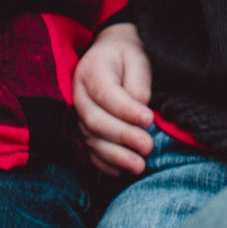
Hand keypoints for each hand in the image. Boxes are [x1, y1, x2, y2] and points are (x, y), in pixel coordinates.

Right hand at [72, 22, 155, 176]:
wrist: (111, 54)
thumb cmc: (128, 56)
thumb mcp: (138, 57)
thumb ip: (138, 82)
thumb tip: (141, 111)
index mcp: (92, 70)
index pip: (106, 93)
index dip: (126, 109)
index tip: (149, 119)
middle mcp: (79, 94)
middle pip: (95, 120)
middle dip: (122, 136)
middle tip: (147, 146)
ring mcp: (77, 115)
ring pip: (91, 139)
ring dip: (115, 156)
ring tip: (140, 165)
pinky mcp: (82, 131)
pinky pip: (89, 151)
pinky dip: (105, 164)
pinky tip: (123, 172)